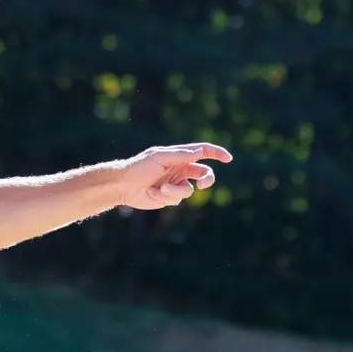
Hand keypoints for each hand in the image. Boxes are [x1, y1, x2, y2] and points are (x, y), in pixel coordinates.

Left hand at [116, 143, 232, 209]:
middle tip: (202, 184)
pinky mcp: (170, 197)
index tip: (228, 158)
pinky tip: (151, 193)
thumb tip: (200, 152)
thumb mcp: (160, 157)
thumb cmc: (140, 166)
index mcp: (179, 156)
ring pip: (188, 190)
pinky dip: (164, 196)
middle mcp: (181, 169)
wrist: (124, 185)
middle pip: (204, 174)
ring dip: (174, 190)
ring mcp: (176, 184)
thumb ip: (181, 155)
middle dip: (206, 180)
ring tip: (158, 188)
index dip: (217, 154)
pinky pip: (177, 199)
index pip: (203, 152)